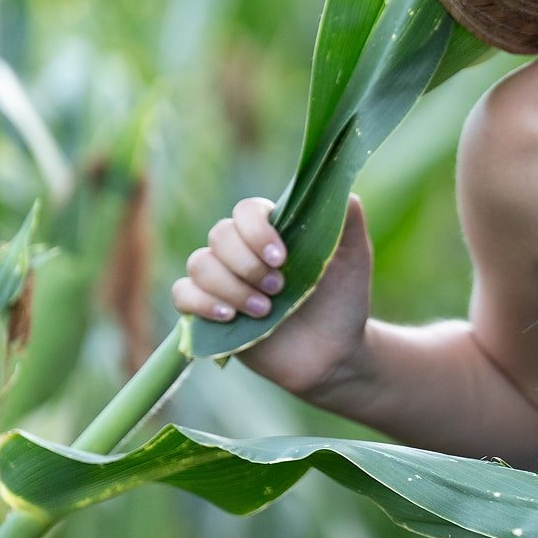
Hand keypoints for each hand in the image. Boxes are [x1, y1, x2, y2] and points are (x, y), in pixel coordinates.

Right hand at [170, 193, 374, 399]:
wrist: (334, 353)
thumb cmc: (344, 300)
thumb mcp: (355, 257)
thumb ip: (348, 219)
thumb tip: (338, 185)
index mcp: (272, 232)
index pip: (246, 210)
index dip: (257, 231)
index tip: (282, 258)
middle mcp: (242, 251)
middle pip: (219, 235)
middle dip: (247, 264)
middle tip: (279, 289)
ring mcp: (223, 280)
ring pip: (200, 264)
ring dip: (230, 287)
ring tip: (265, 311)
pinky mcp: (207, 311)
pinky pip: (182, 294)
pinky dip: (201, 302)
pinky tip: (230, 317)